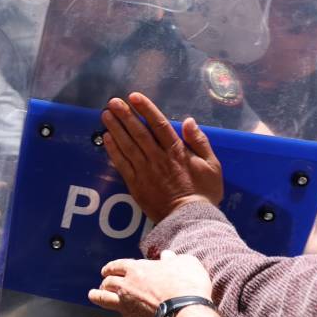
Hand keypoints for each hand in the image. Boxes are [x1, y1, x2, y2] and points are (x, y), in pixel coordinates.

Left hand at [88, 250, 212, 316]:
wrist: (185, 313)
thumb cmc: (188, 286)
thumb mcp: (186, 264)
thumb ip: (174, 260)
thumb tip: (168, 256)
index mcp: (137, 270)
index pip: (118, 265)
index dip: (111, 267)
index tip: (107, 270)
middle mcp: (126, 287)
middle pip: (108, 282)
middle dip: (104, 282)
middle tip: (103, 284)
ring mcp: (125, 306)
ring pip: (103, 299)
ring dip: (96, 297)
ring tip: (92, 295)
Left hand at [102, 92, 223, 222]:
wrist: (190, 219)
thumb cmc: (204, 192)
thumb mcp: (212, 165)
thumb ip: (199, 142)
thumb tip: (189, 121)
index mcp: (177, 151)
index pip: (159, 125)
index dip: (146, 109)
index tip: (134, 97)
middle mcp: (158, 158)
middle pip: (139, 132)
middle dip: (125, 115)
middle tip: (112, 102)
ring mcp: (145, 170)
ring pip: (127, 145)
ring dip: (115, 128)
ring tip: (105, 115)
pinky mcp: (135, 184)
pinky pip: (122, 163)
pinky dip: (113, 150)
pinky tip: (106, 138)